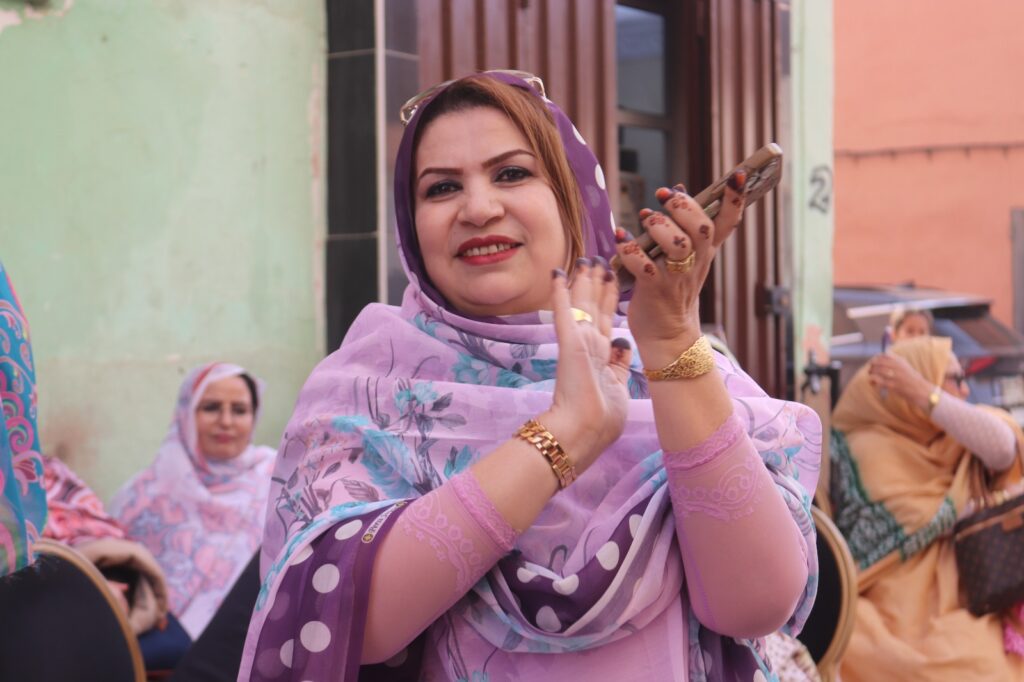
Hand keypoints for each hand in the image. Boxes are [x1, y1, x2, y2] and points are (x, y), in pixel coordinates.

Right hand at [542, 260, 631, 473]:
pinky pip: (565, 312)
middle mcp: (589, 346)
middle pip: (594, 306)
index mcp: (600, 357)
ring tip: (587, 258)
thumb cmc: (602, 420)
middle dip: (597, 282)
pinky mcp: (569, 344)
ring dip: (585, 280)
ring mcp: (578, 343)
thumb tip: (622, 342)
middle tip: (598, 258)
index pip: (604, 320)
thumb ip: (619, 363)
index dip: (609, 298)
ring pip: (583, 303)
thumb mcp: (619, 386)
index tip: (611, 278)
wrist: (584, 433)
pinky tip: (558, 273)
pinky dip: (561, 292)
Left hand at [614, 174, 746, 366]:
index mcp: (705, 252)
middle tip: (665, 196)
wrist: (667, 335)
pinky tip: (621, 237)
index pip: (727, 222)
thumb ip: (684, 225)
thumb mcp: (686, 257)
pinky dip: (630, 249)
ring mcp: (676, 277)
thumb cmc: (673, 289)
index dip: (735, 199)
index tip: (738, 174)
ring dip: (659, 227)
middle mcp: (695, 262)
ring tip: (645, 219)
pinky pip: (643, 266)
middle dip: (684, 208)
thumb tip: (679, 189)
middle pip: (701, 229)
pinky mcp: (654, 290)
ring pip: (678, 246)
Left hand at [868, 352, 932, 408]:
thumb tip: (881, 356)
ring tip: (871, 379)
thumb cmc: (912, 379)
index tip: (873, 363)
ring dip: (871, 374)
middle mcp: (897, 366)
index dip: (876, 359)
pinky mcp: (893, 385)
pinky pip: (878, 381)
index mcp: (900, 361)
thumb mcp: (905, 366)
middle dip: (872, 367)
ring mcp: (895, 375)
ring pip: (876, 371)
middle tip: (870, 371)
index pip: (883, 355)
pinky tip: (873, 384)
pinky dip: (873, 382)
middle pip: (877, 362)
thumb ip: (895, 361)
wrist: (921, 391)